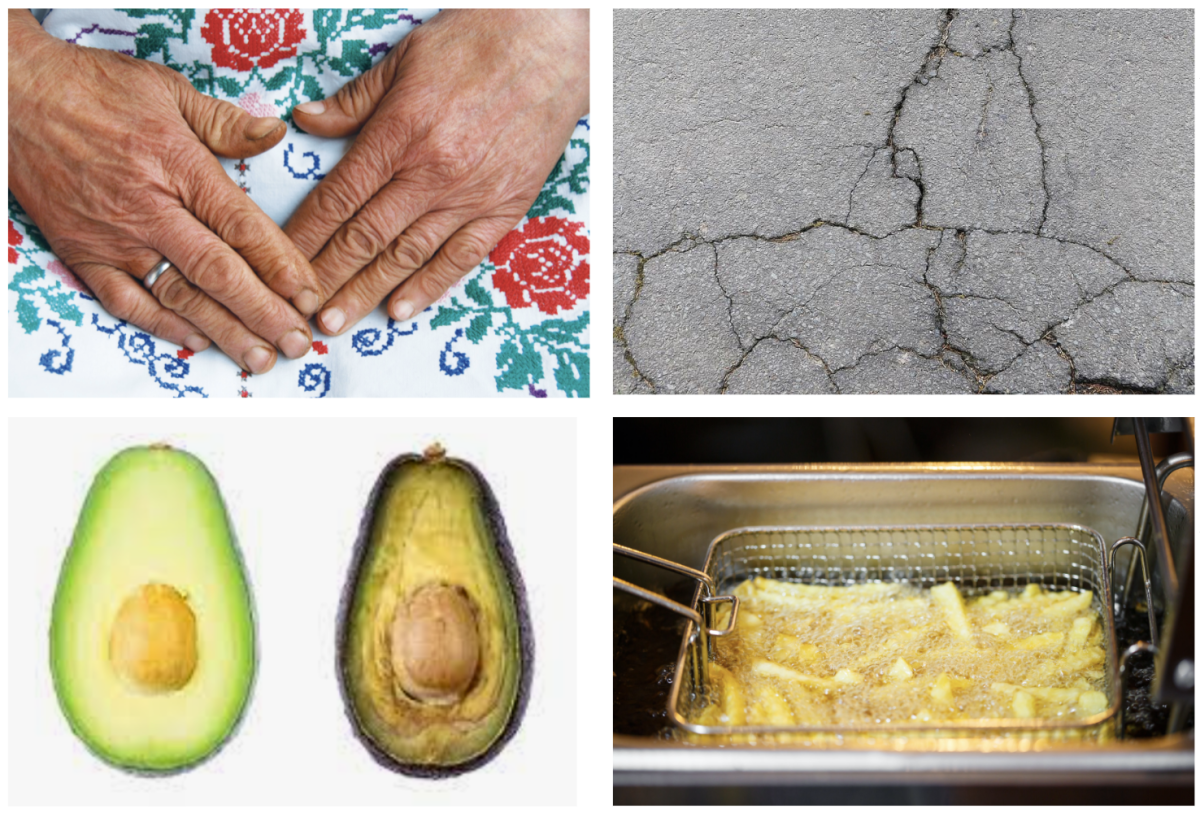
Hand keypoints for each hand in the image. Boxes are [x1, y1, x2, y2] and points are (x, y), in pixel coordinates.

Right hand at [8, 10, 319, 372]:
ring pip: (179, 295)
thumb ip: (225, 122)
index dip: (282, 266)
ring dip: (224, 331)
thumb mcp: (168, 90)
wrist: (13, 95)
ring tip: (261, 358)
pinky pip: (127, 302)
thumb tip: (274, 135)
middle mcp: (149, 210)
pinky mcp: (83, 254)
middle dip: (265, 313)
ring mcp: (114, 238)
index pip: (242, 227)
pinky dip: (163, 325)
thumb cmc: (93, 89)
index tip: (310, 295)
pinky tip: (198, 341)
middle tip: (298, 342)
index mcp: (179, 166)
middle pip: (219, 272)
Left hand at [285, 9, 588, 335]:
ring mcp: (470, 195)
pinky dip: (430, 286)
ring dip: (368, 292)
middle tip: (299, 313)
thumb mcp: (403, 59)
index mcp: (400, 133)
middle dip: (328, 278)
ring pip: (408, 255)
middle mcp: (432, 172)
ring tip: (338, 322)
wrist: (550, 48)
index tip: (280, 262)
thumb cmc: (475, 45)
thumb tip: (306, 122)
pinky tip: (401, 309)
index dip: (305, 235)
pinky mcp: (504, 208)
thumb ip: (354, 100)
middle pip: (366, 237)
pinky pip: (462, 257)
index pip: (339, 197)